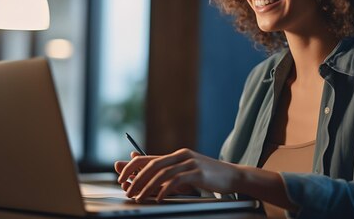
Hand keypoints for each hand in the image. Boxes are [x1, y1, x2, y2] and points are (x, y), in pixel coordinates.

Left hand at [115, 148, 241, 201]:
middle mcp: (181, 155)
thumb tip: (152, 179)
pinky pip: (177, 180)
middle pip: (152, 164)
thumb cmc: (208, 176)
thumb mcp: (187, 173)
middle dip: (136, 178)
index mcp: (176, 155)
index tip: (120, 177)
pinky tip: (159, 198)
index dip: (132, 166)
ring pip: (162, 172)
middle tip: (127, 190)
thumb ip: (169, 172)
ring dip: (147, 186)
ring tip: (139, 197)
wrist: (232, 176)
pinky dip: (165, 189)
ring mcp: (190, 163)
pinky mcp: (198, 172)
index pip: (148, 157)